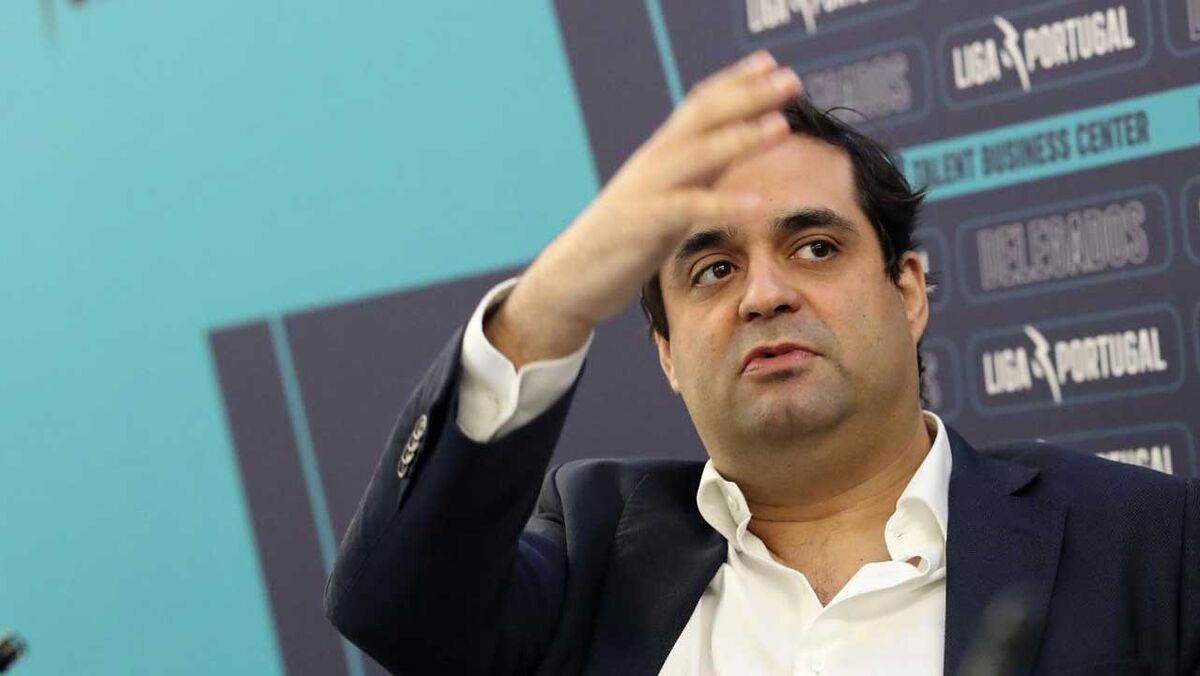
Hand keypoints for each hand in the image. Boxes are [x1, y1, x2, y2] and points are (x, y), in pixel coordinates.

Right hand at [488, 51, 801, 366]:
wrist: (571, 278)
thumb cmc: (622, 240)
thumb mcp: (665, 198)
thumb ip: (696, 174)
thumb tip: (734, 155)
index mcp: (661, 154)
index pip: (700, 105)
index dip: (735, 81)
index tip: (772, 62)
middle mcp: (654, 163)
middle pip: (704, 117)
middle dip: (748, 95)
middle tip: (791, 79)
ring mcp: (646, 190)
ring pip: (697, 154)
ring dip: (741, 138)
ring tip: (782, 126)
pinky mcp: (642, 225)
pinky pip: (686, 209)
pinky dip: (722, 204)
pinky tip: (755, 205)